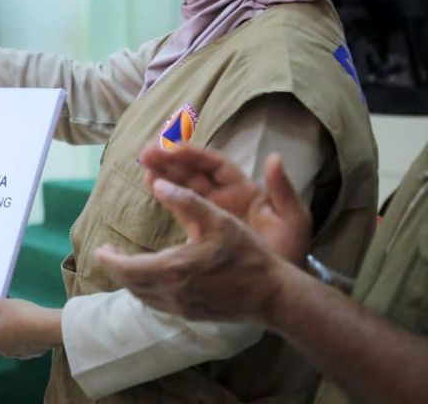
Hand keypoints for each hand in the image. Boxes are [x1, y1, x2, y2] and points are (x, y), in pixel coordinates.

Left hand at [0, 293, 62, 358]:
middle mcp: (0, 348)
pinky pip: (19, 341)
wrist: (48, 329)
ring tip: (7, 315)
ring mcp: (15, 352)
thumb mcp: (4, 305)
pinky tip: (22, 324)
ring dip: (5, 328)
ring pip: (6, 338)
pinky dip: (18, 332)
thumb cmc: (21, 316)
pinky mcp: (29, 352)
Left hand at [95, 175, 296, 323]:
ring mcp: (182, 308)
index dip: (107, 259)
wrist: (273, 295)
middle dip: (115, 267)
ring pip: (142, 296)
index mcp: (174, 269)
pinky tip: (152, 278)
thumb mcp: (218, 220)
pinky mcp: (192, 315)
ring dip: (130, 280)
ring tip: (127, 262)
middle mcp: (173, 293)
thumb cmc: (247, 254)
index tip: (100, 248)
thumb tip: (157, 183)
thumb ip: (186, 200)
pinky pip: (158, 304)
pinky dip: (146, 291)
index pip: (125, 269)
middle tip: (110, 252)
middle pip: (129, 284)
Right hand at [137, 145, 311, 262]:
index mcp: (245, 191)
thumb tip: (275, 158)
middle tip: (146, 152)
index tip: (173, 147)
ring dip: (164, 173)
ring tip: (144, 163)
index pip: (215, 166)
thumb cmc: (289, 252)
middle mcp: (225, 198)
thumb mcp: (293, 220)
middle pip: (194, 172)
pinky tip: (151, 182)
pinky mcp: (200, 231)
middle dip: (171, 160)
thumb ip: (283, 191)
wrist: (280, 290)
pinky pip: (180, 207)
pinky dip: (165, 194)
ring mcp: (211, 214)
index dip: (194, 155)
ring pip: (183, 187)